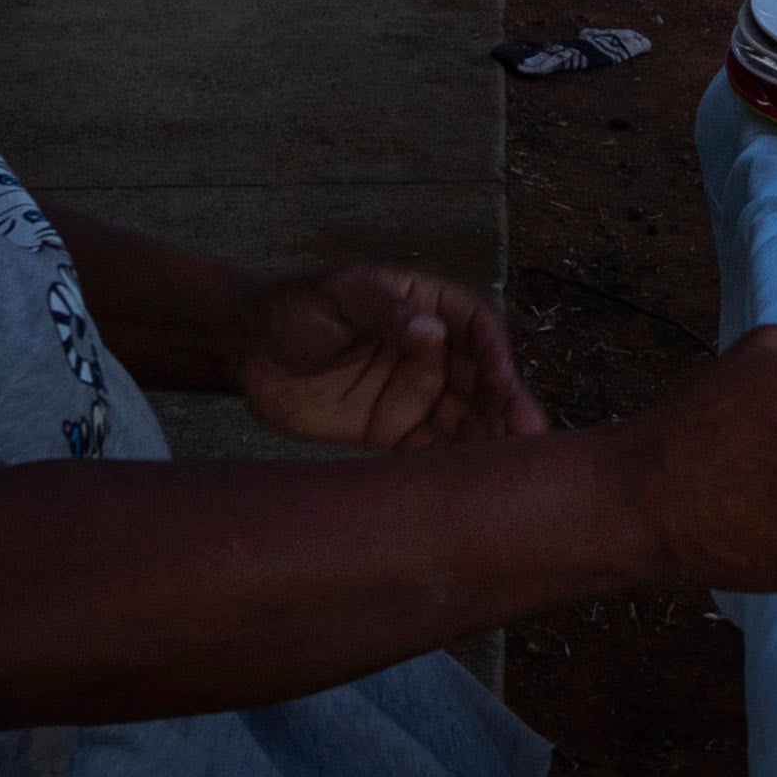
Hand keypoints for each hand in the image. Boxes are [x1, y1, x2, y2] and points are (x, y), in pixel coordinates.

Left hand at [237, 264, 539, 451]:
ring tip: (510, 465)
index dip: (495, 354)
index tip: (503, 380)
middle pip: (480, 378)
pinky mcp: (393, 431)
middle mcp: (432, 351)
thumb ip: (384, 307)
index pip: (477, 327)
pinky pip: (431, 449)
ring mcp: (414, 392)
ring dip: (489, 438)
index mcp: (429, 305)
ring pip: (465, 417)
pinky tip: (470, 484)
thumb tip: (430, 331)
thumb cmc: (297, 306)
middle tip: (528, 433)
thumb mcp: (340, 292)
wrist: (248, 350)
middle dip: (505, 404)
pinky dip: (452, 464)